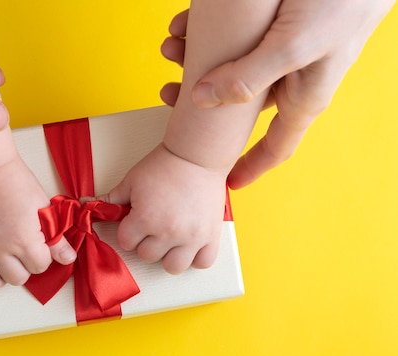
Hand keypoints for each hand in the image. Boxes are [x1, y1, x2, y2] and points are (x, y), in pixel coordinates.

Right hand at [0, 157, 75, 288]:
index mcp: (23, 241)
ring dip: (0, 275)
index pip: (40, 266)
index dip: (43, 256)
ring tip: (5, 262)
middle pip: (17, 278)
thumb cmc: (15, 181)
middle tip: (24, 250)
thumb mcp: (43, 208)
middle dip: (25, 267)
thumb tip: (68, 258)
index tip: (40, 245)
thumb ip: (56, 239)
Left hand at [99, 145, 227, 273]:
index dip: (128, 231)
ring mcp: (191, 237)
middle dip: (146, 242)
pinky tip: (189, 245)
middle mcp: (168, 232)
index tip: (135, 221)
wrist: (196, 156)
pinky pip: (203, 262)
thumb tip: (86, 203)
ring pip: (173, 267)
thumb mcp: (131, 181)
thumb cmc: (164, 166)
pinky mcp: (211, 236)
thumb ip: (110, 199)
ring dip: (168, 255)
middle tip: (153, 226)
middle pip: (147, 256)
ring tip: (170, 240)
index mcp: (146, 219)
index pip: (126, 242)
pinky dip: (196, 257)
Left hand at [160, 1, 394, 188]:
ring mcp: (287, 52)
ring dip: (196, 60)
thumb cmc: (342, 4)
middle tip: (167, 93)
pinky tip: (187, 23)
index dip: (250, 168)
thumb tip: (201, 101)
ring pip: (232, 66)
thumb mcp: (292, 48)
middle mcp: (293, 79)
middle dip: (199, 100)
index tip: (227, 184)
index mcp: (303, 98)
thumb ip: (248, 78)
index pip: (276, 147)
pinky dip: (209, 33)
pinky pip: (237, 37)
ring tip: (171, 47)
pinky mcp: (280, 25)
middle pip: (238, 104)